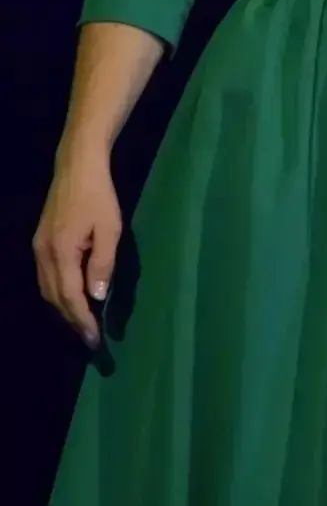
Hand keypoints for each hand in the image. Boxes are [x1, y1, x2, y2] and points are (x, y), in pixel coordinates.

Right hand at [32, 142, 121, 347]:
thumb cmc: (99, 195)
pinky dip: (57, 292)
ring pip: (47, 289)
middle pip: (54, 297)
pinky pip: (46, 277)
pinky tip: (71, 296)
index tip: (94, 339)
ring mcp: (38, 248)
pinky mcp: (40, 241)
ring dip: (63, 308)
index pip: (70, 297)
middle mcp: (43, 254)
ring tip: (82, 322)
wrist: (77, 166)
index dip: (82, 320)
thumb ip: (103, 264)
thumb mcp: (109, 229)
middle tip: (89, 338)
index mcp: (61, 253)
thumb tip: (97, 297)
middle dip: (71, 319)